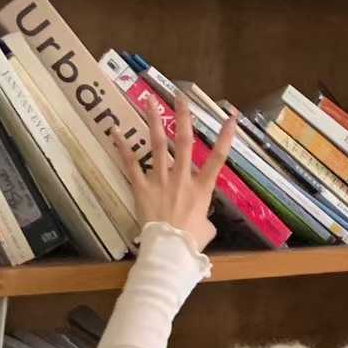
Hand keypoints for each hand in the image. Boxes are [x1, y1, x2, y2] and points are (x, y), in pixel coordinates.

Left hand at [113, 98, 236, 252]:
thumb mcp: (207, 230)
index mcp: (202, 188)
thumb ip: (205, 217)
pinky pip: (131, 165)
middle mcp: (182, 178)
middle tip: (180, 96)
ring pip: (157, 145)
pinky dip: (123, 148)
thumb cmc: (191, 243)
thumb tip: (203, 218)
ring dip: (153, 121)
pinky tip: (115, 131)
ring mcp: (160, 180)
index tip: (231, 117)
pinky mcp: (141, 188)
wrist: (169, 251)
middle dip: (183, 117)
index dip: (226, 137)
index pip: (218, 158)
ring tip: (149, 101)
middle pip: (183, 141)